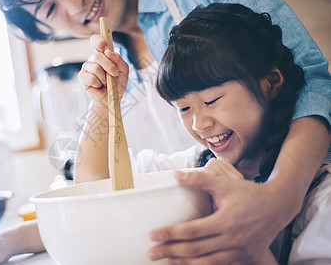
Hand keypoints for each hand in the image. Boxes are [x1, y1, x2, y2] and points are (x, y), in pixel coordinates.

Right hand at [78, 34, 128, 106]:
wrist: (111, 99)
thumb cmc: (117, 84)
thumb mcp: (124, 71)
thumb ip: (119, 60)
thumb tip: (108, 52)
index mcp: (103, 55)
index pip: (96, 41)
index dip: (99, 41)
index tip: (105, 47)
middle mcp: (93, 59)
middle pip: (98, 55)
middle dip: (109, 66)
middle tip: (114, 73)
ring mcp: (86, 68)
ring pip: (95, 67)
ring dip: (104, 78)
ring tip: (106, 82)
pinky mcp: (82, 77)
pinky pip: (90, 77)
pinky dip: (98, 83)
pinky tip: (98, 86)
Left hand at [148, 159, 278, 263]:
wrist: (279, 206)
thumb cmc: (249, 193)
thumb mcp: (225, 184)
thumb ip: (199, 179)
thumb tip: (175, 174)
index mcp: (225, 221)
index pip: (191, 231)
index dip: (170, 234)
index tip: (153, 235)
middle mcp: (232, 239)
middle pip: (195, 249)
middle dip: (170, 251)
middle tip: (152, 253)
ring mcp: (239, 251)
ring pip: (206, 262)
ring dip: (184, 262)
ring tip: (167, 260)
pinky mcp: (245, 257)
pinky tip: (189, 263)